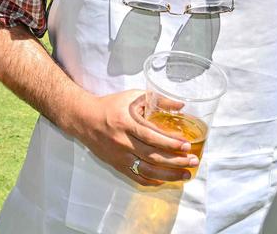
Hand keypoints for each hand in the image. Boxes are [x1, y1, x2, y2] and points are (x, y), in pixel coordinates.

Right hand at [68, 90, 197, 185]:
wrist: (83, 119)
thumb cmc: (110, 106)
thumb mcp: (132, 96)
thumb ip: (157, 100)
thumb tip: (180, 106)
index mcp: (126, 123)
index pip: (151, 136)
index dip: (170, 143)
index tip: (187, 145)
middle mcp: (123, 142)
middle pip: (153, 156)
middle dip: (176, 160)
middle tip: (193, 161)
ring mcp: (119, 156)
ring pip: (147, 170)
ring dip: (169, 174)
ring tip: (186, 174)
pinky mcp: (116, 165)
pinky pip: (136, 177)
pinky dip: (152, 181)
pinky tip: (165, 180)